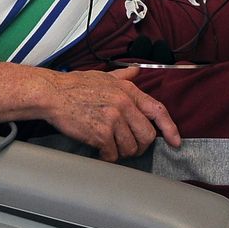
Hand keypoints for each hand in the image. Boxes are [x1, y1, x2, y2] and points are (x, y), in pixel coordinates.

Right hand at [36, 68, 181, 162]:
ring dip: (121, 152)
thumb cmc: (75, 85)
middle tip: (128, 147)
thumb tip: (136, 71)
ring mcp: (114, 119)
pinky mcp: (101, 133)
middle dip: (140, 146)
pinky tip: (99, 150)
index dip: (170, 128)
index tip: (176, 142)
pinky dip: (107, 156)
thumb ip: (123, 76)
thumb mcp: (103, 76)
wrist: (52, 94)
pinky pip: (113, 154)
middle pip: (147, 136)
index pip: (158, 110)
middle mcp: (124, 104)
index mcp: (128, 90)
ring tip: (109, 146)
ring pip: (131, 148)